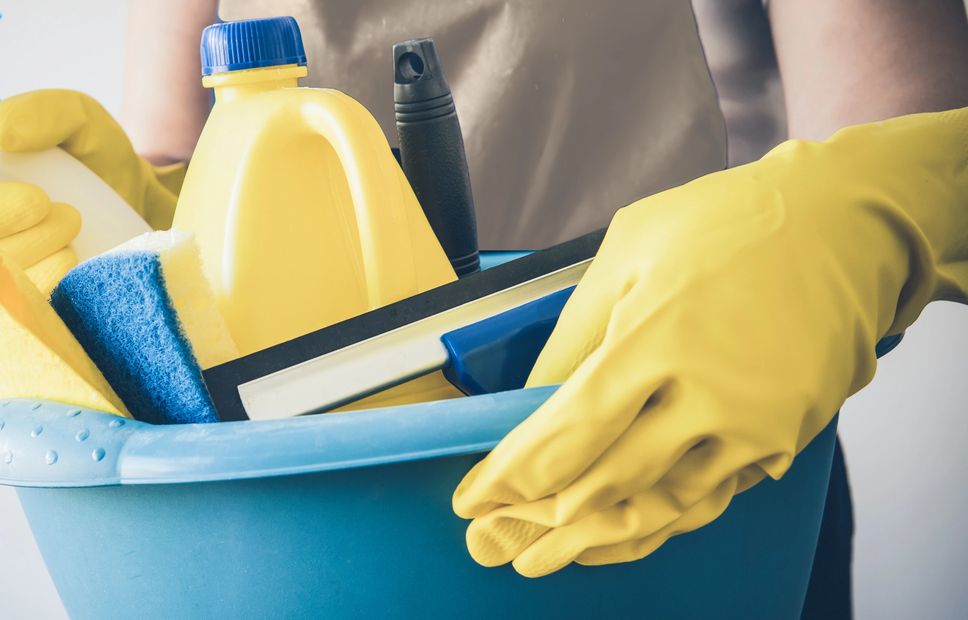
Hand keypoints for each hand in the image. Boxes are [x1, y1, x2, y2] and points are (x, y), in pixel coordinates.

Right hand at [0, 90, 184, 292]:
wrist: (144, 222)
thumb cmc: (101, 166)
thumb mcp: (83, 123)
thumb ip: (46, 112)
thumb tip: (0, 129)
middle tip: (52, 204)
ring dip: (30, 248)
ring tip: (78, 224)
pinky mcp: (6, 307)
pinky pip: (6, 308)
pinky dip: (43, 284)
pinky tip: (75, 269)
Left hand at [453, 108, 967, 576]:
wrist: (843, 223)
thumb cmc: (725, 223)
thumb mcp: (627, 253)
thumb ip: (574, 332)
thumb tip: (530, 398)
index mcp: (655, 337)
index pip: (567, 433)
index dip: (513, 476)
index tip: (476, 497)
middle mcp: (708, 392)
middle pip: (608, 482)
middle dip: (540, 521)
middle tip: (495, 540)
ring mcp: (754, 422)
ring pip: (661, 503)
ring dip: (597, 532)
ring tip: (547, 549)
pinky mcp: (786, 437)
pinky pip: (711, 496)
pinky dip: (660, 517)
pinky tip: (621, 525)